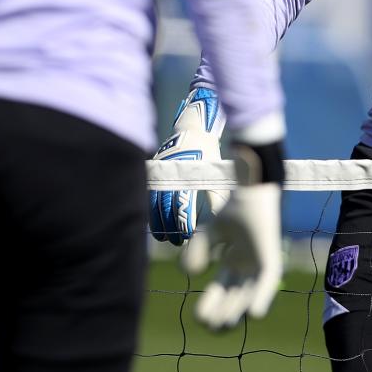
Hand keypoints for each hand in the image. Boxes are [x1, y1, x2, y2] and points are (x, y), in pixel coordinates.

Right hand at [149, 88, 226, 244]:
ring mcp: (160, 173)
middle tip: (176, 242)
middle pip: (166, 206)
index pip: (183, 204)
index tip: (187, 236)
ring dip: (158, 222)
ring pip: (154, 203)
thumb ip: (217, 196)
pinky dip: (151, 211)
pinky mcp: (154, 172)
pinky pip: (149, 195)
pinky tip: (155, 224)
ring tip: (164, 238)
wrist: (193, 128)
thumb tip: (222, 219)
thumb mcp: (215, 172)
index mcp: (187, 174)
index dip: (184, 222)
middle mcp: (170, 174)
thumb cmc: (208, 153)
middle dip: (170, 227)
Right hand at [194, 140, 284, 329]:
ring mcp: (260, 263)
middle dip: (222, 314)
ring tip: (223, 326)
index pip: (221, 289)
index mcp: (234, 260)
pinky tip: (254, 314)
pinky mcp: (271, 258)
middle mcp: (248, 265)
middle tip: (209, 327)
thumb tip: (193, 274)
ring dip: (237, 312)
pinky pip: (267, 282)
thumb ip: (197, 251)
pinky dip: (262, 297)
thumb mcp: (209, 233)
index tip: (198, 316)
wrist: (251, 189)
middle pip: (234, 297)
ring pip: (249, 294)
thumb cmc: (234, 207)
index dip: (210, 303)